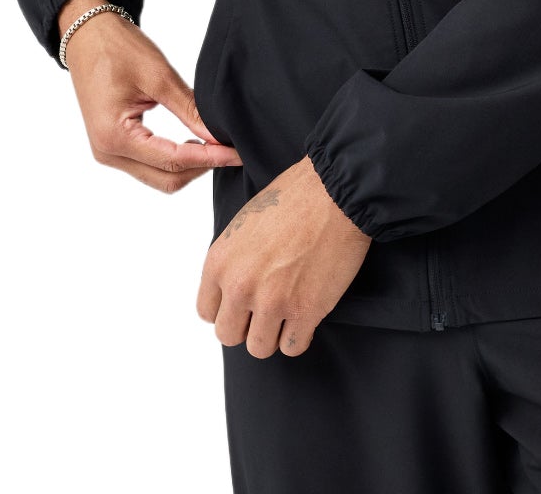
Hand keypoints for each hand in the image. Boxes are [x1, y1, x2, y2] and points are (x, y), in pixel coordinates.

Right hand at [59, 0, 243, 190]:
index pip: (172, 160)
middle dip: (201, 167)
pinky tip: (193, 142)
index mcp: (114, 137)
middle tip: (231, 150)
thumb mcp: (159, 76)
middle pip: (165, 178)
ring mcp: (108, 152)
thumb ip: (189, 110)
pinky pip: (148, 164)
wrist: (87, 34)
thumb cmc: (117, 48)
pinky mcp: (112, 145)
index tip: (237, 154)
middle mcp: (107, 152)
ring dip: (188, 166)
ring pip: (157, 176)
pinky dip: (172, 159)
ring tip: (215, 145)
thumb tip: (218, 136)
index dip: (210, 158)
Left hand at [195, 154, 372, 356]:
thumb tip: (232, 289)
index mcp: (219, 262)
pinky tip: (307, 313)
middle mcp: (239, 286)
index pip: (207, 312)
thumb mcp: (245, 224)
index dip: (227, 308)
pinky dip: (300, 335)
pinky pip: (292, 348)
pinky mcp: (305, 311)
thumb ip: (233, 261)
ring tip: (289, 309)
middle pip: (228, 335)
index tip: (244, 301)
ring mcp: (271, 302)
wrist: (334, 192)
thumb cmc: (293, 197)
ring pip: (259, 347)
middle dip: (247, 324)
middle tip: (267, 306)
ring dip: (274, 332)